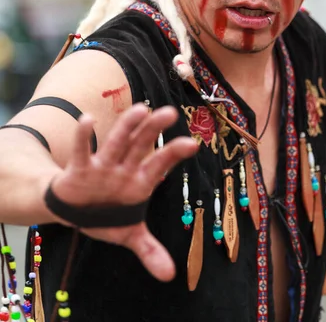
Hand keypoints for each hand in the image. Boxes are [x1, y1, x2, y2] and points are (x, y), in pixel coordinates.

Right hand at [49, 103, 197, 280]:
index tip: (193, 144)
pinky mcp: (80, 167)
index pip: (159, 164)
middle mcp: (124, 168)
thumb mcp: (128, 233)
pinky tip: (88, 120)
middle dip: (153, 130)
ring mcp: (103, 165)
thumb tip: (169, 276)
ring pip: (117, 141)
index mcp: (139, 182)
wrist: (72, 209)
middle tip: (170, 113)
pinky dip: (84, 137)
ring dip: (128, 127)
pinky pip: (82, 150)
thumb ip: (149, 250)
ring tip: (141, 109)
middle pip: (141, 145)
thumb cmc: (106, 214)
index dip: (174, 154)